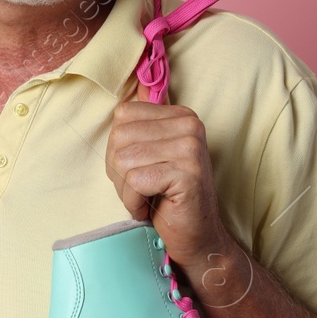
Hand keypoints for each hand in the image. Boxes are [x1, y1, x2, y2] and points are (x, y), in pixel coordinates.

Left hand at [105, 80, 231, 272]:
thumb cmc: (167, 198)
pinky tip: (152, 207)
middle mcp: (189, 125)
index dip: (119, 149)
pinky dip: (134, 201)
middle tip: (142, 188)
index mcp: (181, 115)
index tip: (140, 169)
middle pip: (119, 138)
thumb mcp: (153, 154)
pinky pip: (135, 182)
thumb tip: (139, 78)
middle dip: (119, 171)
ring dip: (126, 189)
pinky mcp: (187, 173)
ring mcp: (191, 147)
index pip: (122, 116)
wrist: (197, 238)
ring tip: (148, 198)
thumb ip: (144, 121)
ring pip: (123, 160)